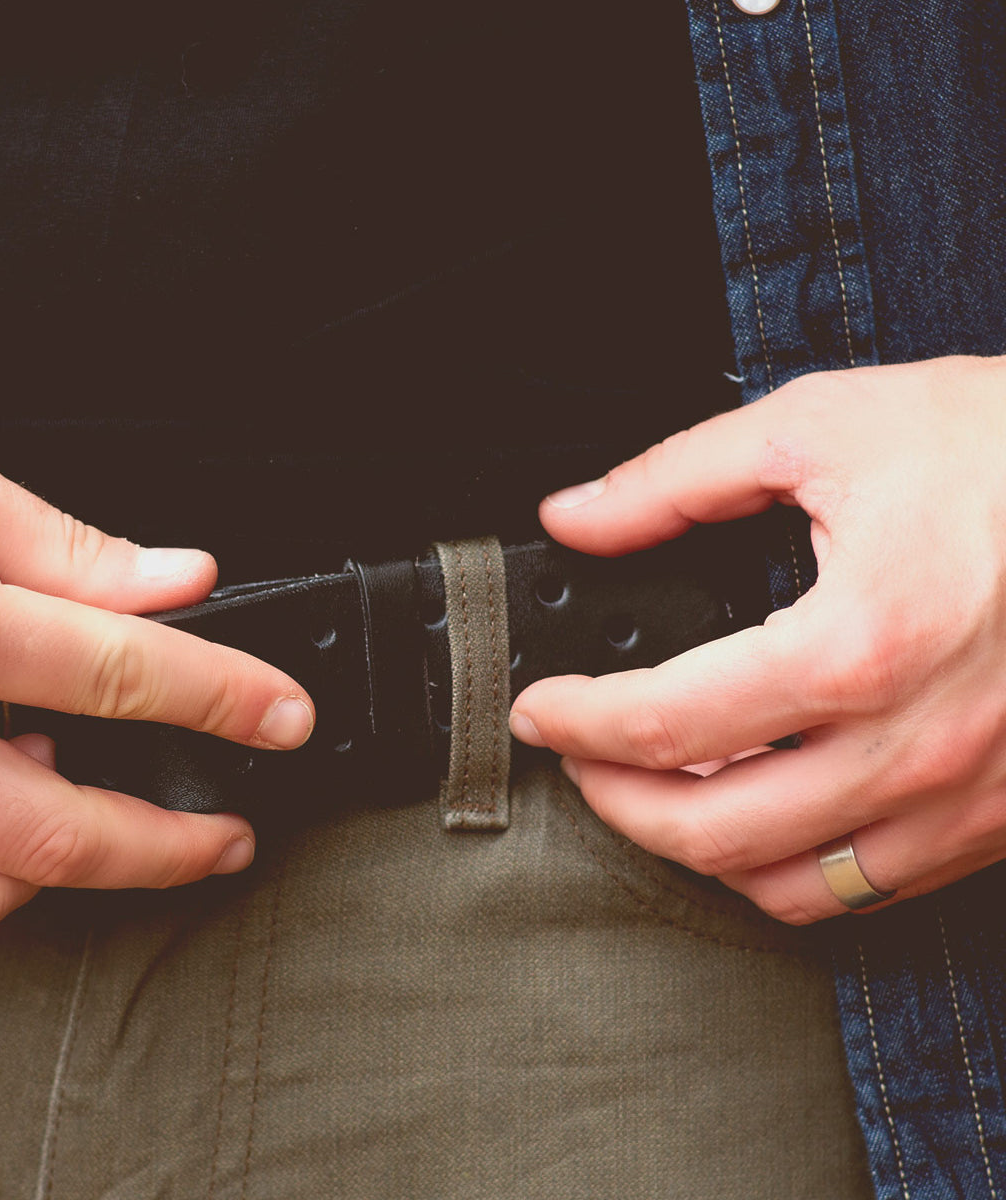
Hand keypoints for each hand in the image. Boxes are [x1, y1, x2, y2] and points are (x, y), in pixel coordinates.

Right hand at [0, 365, 313, 937]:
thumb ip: (65, 547)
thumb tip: (181, 582)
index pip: (125, 673)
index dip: (228, 701)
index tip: (283, 718)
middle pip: (64, 831)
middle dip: (173, 846)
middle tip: (229, 833)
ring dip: (73, 869)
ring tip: (119, 819)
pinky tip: (5, 798)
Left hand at [510, 355, 1005, 922]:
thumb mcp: (825, 426)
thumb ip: (676, 481)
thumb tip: (575, 517)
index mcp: (856, 645)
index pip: (660, 724)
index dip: (574, 722)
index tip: (537, 709)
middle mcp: (913, 746)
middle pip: (710, 833)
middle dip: (614, 802)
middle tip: (575, 757)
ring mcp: (965, 799)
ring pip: (788, 886)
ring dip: (695, 850)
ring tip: (653, 790)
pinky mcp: (999, 816)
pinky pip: (868, 887)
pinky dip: (787, 867)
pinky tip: (759, 811)